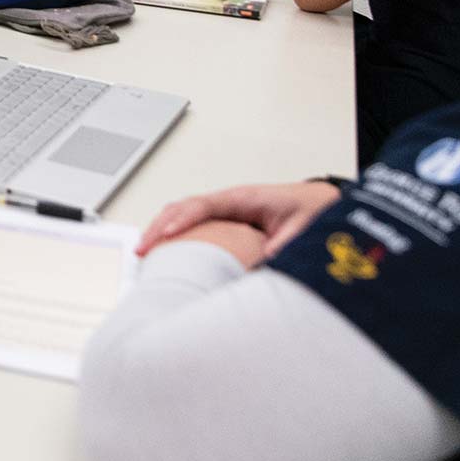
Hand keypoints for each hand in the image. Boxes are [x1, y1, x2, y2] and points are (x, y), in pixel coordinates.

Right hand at [138, 180, 341, 259]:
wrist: (317, 204)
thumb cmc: (308, 210)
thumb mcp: (304, 228)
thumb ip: (286, 244)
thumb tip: (264, 262)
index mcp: (244, 198)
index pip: (204, 205)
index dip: (183, 219)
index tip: (167, 235)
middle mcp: (228, 201)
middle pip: (183, 207)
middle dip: (159, 226)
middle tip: (142, 249)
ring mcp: (223, 211)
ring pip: (182, 214)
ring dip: (161, 229)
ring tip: (144, 251)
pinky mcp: (222, 222)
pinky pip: (191, 223)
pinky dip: (172, 233)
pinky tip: (163, 250)